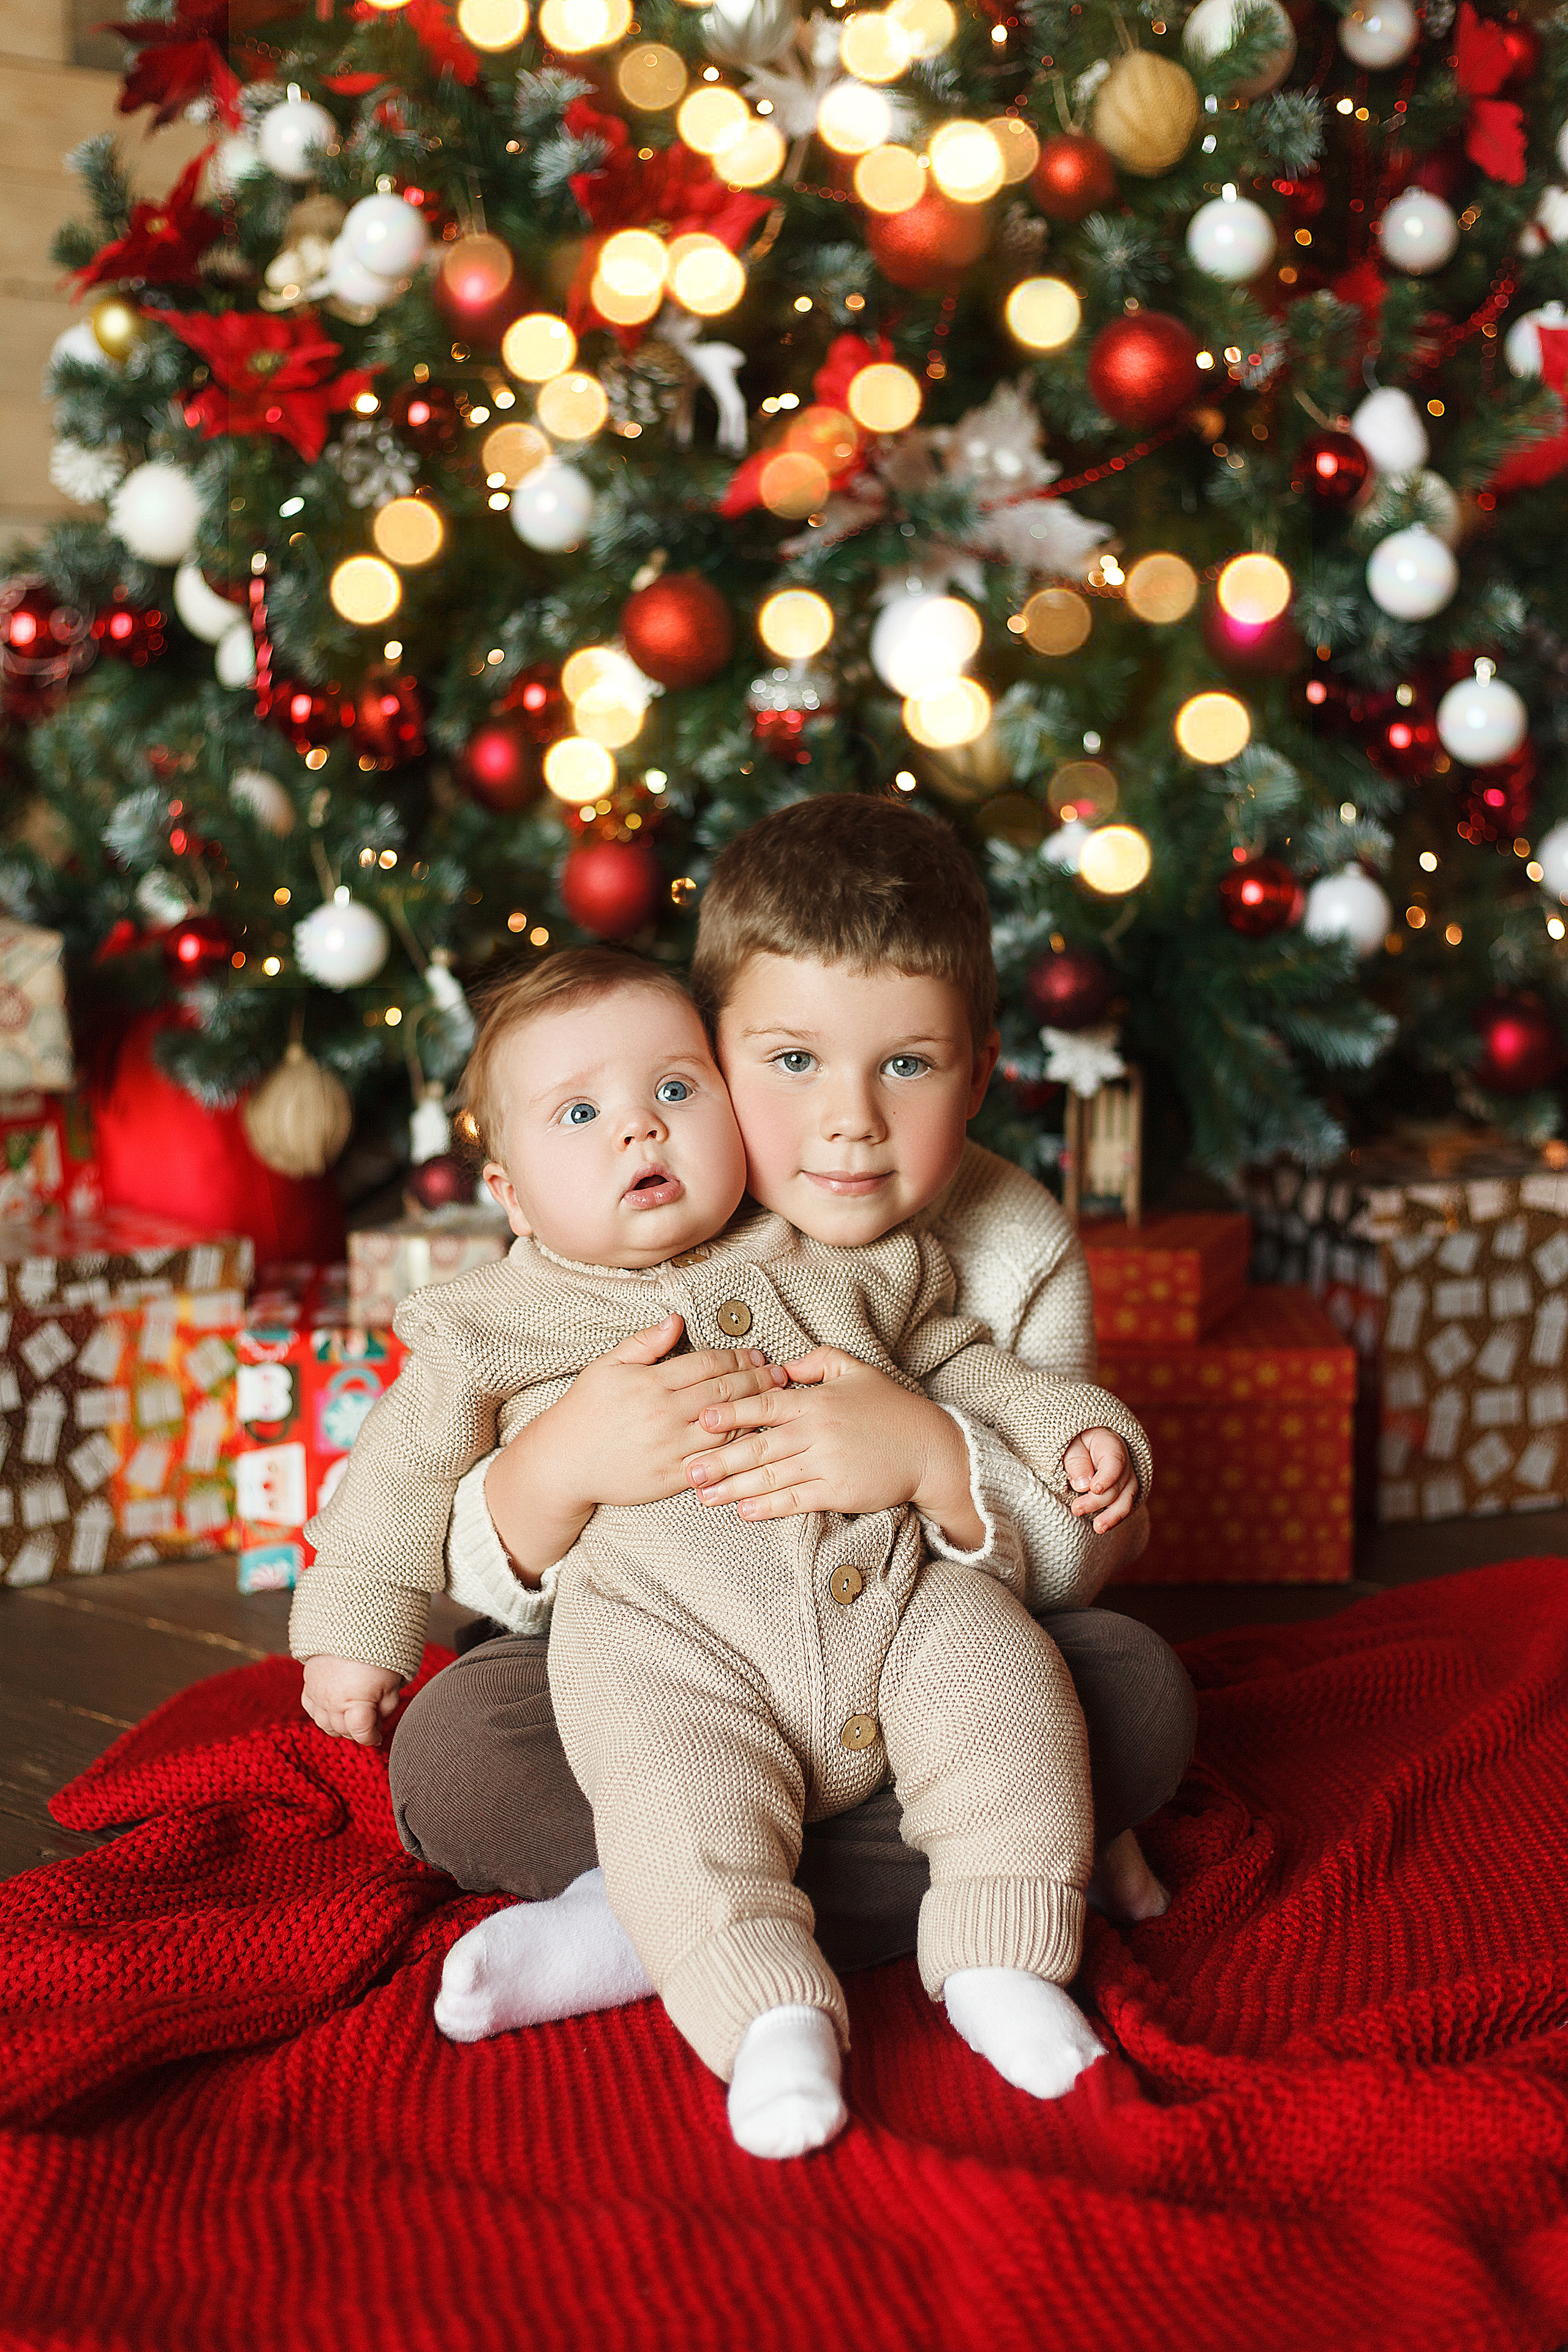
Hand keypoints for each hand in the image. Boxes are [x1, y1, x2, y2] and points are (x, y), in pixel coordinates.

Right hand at [301, 1655, 402, 1746]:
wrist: (354, 1623)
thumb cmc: (379, 1653)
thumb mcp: (392, 1683)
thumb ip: (385, 1708)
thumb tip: (376, 1723)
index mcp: (354, 1702)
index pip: (360, 1733)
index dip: (371, 1738)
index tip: (378, 1737)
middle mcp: (332, 1701)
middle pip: (343, 1730)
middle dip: (357, 1731)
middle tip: (370, 1723)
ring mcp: (317, 1693)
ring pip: (325, 1723)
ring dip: (339, 1725)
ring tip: (354, 1716)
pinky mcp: (308, 1683)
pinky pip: (312, 1708)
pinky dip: (322, 1713)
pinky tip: (334, 1708)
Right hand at [485, 1315, 789, 1572]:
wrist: (563, 1463)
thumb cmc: (585, 1411)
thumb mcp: (607, 1367)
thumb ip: (644, 1343)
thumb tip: (676, 1320)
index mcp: (651, 1383)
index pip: (708, 1364)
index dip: (738, 1358)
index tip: (757, 1355)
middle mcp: (664, 1414)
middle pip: (725, 1392)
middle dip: (758, 1380)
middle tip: (780, 1374)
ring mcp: (670, 1448)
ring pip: (727, 1426)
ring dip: (757, 1411)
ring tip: (777, 1401)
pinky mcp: (672, 1477)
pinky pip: (716, 1460)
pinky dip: (739, 1448)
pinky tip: (755, 1438)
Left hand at [684, 1346, 981, 1546]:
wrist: (929, 1448)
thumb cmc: (890, 1407)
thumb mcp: (855, 1370)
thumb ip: (816, 1362)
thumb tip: (780, 1366)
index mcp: (816, 1401)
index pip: (763, 1404)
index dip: (730, 1412)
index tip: (699, 1419)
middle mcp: (817, 1432)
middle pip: (758, 1445)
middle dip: (719, 1458)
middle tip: (686, 1468)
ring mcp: (827, 1463)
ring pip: (771, 1476)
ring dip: (734, 1487)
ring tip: (704, 1495)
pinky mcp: (838, 1491)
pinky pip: (796, 1500)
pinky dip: (769, 1506)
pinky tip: (744, 1511)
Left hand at [1062, 1427, 1137, 1532]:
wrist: (1088, 1442)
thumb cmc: (1077, 1442)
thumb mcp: (1071, 1445)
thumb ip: (1076, 1462)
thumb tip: (1082, 1485)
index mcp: (1112, 1445)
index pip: (1115, 1462)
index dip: (1107, 1477)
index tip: (1094, 1489)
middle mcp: (1126, 1464)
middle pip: (1117, 1485)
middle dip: (1097, 1500)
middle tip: (1076, 1509)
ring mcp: (1128, 1479)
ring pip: (1126, 1500)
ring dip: (1112, 1516)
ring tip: (1098, 1528)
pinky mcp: (1124, 1493)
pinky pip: (1124, 1507)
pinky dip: (1114, 1518)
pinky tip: (1103, 1527)